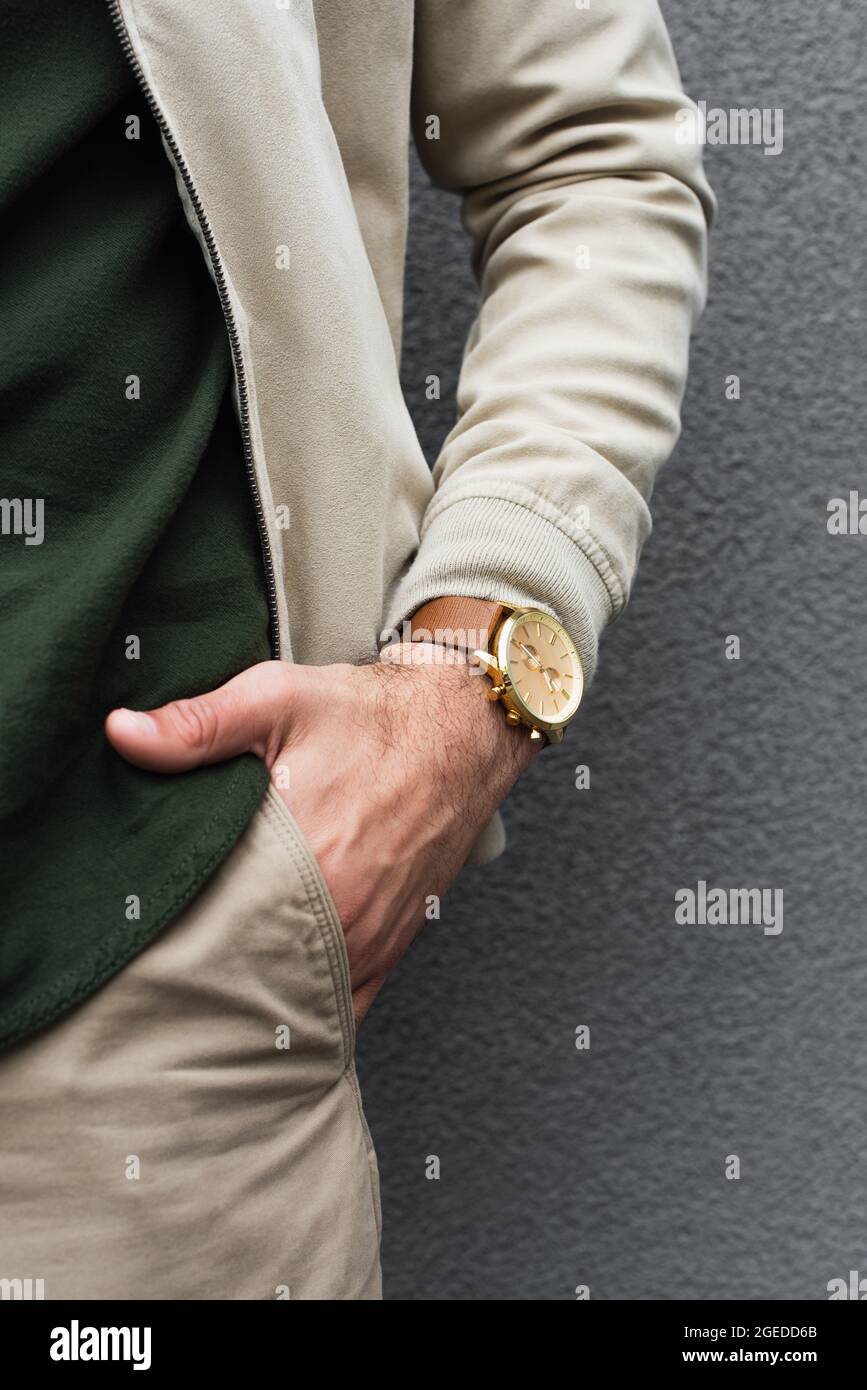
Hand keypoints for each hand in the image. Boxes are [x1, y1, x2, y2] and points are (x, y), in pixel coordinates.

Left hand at [105, 645, 537, 1025]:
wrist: (461, 731)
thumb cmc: (369, 715)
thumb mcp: (276, 699)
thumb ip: (196, 724)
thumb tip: (120, 734)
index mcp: (307, 860)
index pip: (212, 925)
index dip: (167, 933)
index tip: (137, 930)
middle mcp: (344, 914)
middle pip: (248, 971)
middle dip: (202, 971)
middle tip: (158, 964)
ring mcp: (370, 940)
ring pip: (292, 998)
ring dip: (250, 992)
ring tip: (201, 988)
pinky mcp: (390, 949)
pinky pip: (343, 1010)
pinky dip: (303, 1013)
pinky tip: (264, 1009)